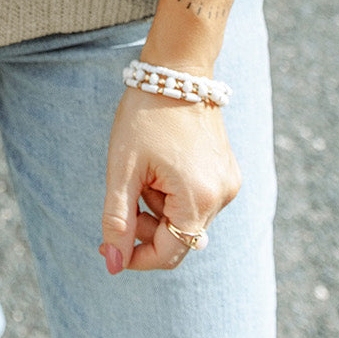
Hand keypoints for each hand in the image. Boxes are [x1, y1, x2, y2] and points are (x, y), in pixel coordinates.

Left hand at [99, 86, 240, 272]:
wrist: (175, 70)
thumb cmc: (144, 115)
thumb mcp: (122, 168)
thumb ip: (117, 221)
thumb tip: (114, 267)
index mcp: (198, 198)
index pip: (168, 253)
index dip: (135, 255)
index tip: (110, 243)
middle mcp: (222, 197)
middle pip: (180, 238)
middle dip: (147, 225)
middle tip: (126, 194)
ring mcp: (229, 184)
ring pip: (187, 219)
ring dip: (161, 207)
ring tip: (147, 169)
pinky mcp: (228, 172)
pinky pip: (198, 200)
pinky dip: (176, 193)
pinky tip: (164, 164)